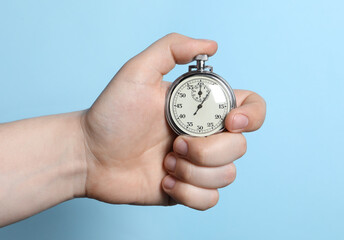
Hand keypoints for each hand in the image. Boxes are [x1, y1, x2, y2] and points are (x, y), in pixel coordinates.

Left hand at [81, 33, 265, 209]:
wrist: (90, 154)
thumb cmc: (111, 114)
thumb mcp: (137, 72)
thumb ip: (171, 50)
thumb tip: (211, 46)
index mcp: (202, 109)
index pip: (251, 109)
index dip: (251, 116)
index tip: (229, 122)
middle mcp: (205, 136)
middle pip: (240, 147)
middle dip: (206, 150)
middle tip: (174, 143)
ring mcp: (198, 164)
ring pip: (226, 175)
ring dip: (193, 172)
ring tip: (164, 162)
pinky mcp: (187, 189)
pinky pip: (210, 200)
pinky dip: (188, 193)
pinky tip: (164, 182)